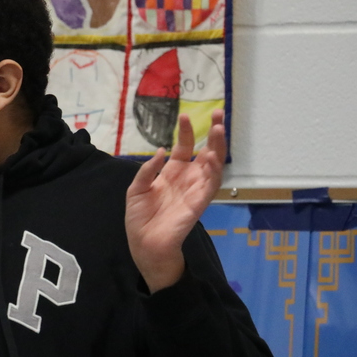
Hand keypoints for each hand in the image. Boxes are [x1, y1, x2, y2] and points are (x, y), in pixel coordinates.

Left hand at [125, 109, 225, 292]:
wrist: (144, 243)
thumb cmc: (140, 218)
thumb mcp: (137, 189)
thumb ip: (147, 170)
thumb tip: (161, 151)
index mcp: (172, 173)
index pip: (184, 148)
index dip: (186, 132)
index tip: (185, 117)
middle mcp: (187, 178)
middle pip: (205, 151)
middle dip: (213, 133)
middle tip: (217, 112)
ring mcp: (195, 189)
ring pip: (213, 165)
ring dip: (218, 147)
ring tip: (220, 129)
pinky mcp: (199, 202)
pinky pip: (211, 184)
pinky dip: (214, 170)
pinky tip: (212, 156)